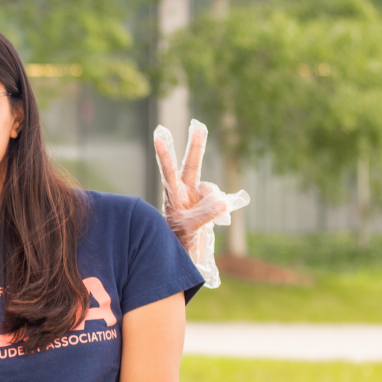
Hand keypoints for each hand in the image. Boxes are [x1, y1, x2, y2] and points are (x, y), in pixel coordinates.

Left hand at [153, 119, 249, 287]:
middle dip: (196, 146)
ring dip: (215, 202)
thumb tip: (223, 201)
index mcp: (174, 195)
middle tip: (198, 125)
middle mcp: (185, 192)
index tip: (158, 136)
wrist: (187, 256)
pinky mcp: (209, 206)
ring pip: (213, 190)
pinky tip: (220, 218)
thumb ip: (205, 214)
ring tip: (210, 219)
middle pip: (192, 165)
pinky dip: (223, 208)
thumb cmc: (179, 243)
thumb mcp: (189, 230)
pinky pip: (222, 201)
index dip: (165, 154)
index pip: (169, 171)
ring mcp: (197, 198)